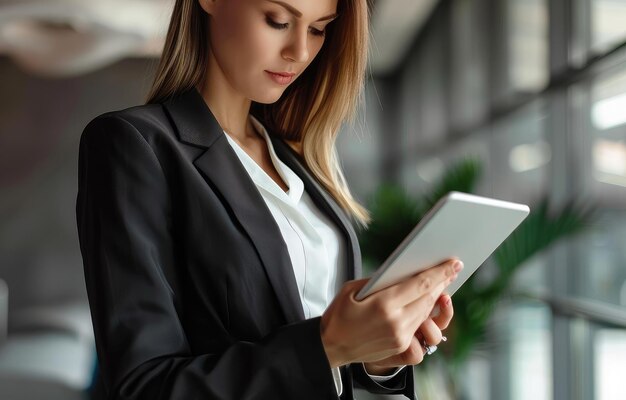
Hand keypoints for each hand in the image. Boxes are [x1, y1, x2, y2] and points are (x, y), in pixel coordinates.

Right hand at [320, 259, 462, 367]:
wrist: (331, 347)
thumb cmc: (339, 315)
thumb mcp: (352, 289)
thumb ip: (378, 281)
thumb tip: (402, 273)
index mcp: (383, 305)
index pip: (421, 285)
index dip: (440, 273)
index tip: (454, 264)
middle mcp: (396, 322)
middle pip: (429, 299)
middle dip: (441, 284)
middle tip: (449, 271)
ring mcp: (400, 337)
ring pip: (427, 314)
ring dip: (435, 301)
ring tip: (436, 290)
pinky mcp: (400, 348)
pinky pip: (421, 330)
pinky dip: (424, 319)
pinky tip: (423, 313)